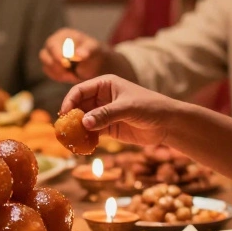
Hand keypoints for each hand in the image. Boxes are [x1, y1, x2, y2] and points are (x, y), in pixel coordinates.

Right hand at [40, 28, 106, 82]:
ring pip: (45, 65)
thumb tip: (78, 54)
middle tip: (71, 73)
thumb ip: (87, 50)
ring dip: (59, 73)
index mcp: (63, 35)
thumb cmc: (95, 54)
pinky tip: (71, 76)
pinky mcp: (50, 66)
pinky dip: (59, 77)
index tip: (66, 65)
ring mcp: (50, 55)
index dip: (57, 55)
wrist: (96, 65)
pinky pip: (49, 73)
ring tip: (74, 75)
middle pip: (44, 55)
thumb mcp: (94, 51)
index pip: (52, 44)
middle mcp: (53, 43)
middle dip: (57, 66)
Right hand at [61, 75, 175, 147]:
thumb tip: (84, 122)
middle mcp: (101, 97)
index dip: (69, 101)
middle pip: (79, 106)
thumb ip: (106, 114)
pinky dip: (86, 139)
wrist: (168, 123)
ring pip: (84, 120)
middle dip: (71, 118)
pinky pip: (92, 133)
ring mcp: (104, 113)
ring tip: (70, 141)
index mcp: (105, 84)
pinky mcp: (108, 128)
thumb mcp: (127, 108)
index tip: (64, 114)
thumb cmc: (150, 107)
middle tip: (63, 131)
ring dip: (77, 130)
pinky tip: (82, 146)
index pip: (80, 90)